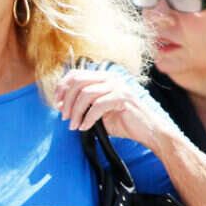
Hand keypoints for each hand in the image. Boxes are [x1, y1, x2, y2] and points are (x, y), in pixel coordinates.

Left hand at [53, 68, 180, 147]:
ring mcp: (118, 86)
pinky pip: (98, 105)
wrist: (148, 131)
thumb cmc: (123, 122)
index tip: (57, 103)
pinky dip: (88, 118)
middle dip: (67, 100)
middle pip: (78, 81)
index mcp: (104, 77)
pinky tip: (85, 127)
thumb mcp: (99, 111)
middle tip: (64, 117)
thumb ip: (84, 105)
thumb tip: (63, 106)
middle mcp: (110, 77)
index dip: (62, 87)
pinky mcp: (123, 97)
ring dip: (76, 112)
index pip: (76, 74)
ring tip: (74, 125)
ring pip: (86, 94)